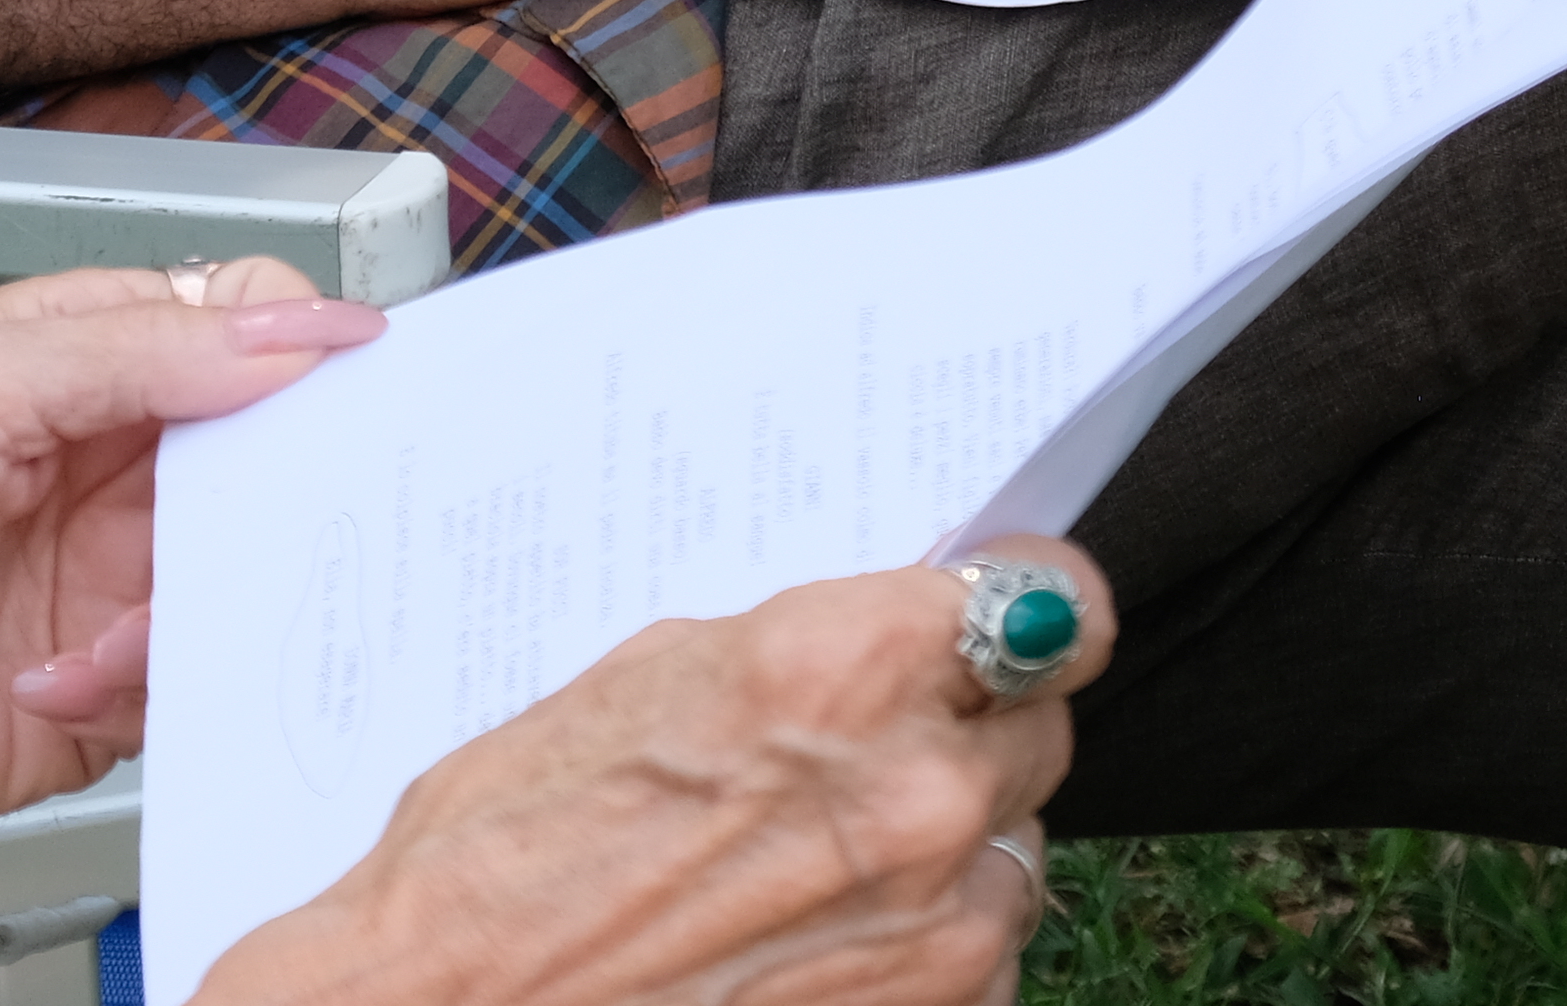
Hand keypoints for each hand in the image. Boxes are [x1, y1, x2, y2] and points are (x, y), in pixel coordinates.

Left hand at [0, 258, 381, 853]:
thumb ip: (137, 351)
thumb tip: (288, 334)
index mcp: (90, 365)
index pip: (242, 327)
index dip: (302, 351)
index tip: (342, 386)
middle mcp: (118, 468)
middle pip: (273, 459)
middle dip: (285, 494)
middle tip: (273, 519)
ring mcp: (121, 577)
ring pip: (250, 578)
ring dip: (193, 609)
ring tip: (106, 630)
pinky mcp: (115, 685)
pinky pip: (196, 683)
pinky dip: (141, 687)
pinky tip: (52, 681)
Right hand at [215, 544, 1112, 1005]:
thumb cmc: (506, 854)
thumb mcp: (652, 682)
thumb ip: (810, 652)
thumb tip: (901, 638)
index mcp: (847, 668)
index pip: (1060, 603)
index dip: (1041, 605)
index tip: (1025, 609)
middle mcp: (919, 794)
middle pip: (1042, 726)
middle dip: (973, 728)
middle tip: (875, 751)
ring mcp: (941, 933)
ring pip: (1015, 852)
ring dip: (949, 851)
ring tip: (816, 870)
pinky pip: (982, 964)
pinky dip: (920, 955)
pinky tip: (810, 952)